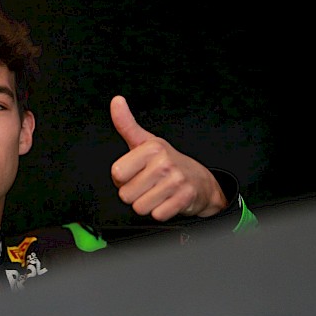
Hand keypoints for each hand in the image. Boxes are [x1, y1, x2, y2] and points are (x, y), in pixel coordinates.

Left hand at [109, 95, 226, 221]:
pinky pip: (157, 215)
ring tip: (157, 192)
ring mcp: (176, 180)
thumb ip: (126, 124)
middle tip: (148, 184)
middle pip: (126, 194)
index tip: (136, 172)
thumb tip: (116, 101)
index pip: (116, 174)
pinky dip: (160, 212)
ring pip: (139, 207)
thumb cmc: (166, 162)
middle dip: (134, 194)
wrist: (199, 180)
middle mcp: (164, 162)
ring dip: (146, 204)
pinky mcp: (185, 198)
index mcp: (151, 147)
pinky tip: (167, 201)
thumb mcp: (144, 141)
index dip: (122, 178)